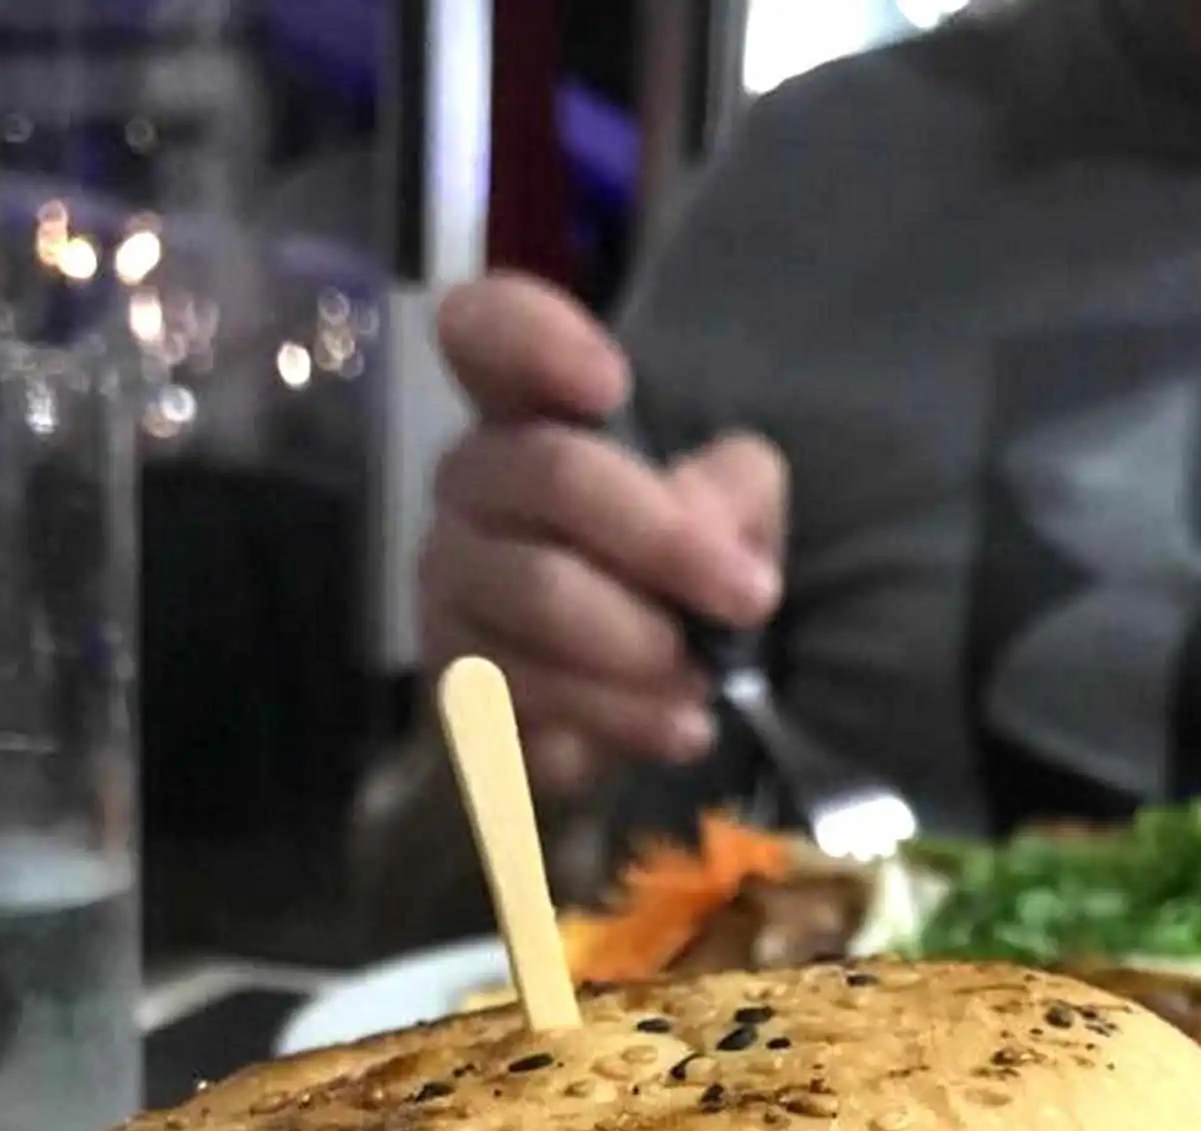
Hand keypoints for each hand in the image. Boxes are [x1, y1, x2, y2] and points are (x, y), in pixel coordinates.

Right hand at [420, 272, 788, 795]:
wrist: (617, 716)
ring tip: (703, 688)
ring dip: (645, 650)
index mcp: (530, 415)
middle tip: (752, 600)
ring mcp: (448, 587)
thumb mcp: (730, 517)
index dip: (537, 339)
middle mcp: (470, 486)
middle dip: (668, 543)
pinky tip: (672, 729)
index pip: (487, 331)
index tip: (611, 385)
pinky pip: (532, 694)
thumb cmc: (668, 585)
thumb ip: (732, 493)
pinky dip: (619, 721)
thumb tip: (707, 529)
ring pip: (543, 599)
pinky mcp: (451, 683)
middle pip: (552, 475)